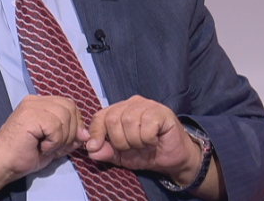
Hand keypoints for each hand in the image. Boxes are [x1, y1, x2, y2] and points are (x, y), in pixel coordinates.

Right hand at [0, 95, 89, 181]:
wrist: (0, 162)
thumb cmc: (22, 155)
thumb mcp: (53, 146)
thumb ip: (69, 138)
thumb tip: (85, 134)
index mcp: (40, 103)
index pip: (69, 105)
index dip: (75, 123)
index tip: (67, 142)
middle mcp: (36, 100)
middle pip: (70, 107)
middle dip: (70, 131)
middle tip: (56, 147)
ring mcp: (32, 105)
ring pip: (64, 116)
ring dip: (61, 138)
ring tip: (47, 147)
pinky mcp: (30, 114)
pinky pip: (55, 126)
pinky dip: (53, 141)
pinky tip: (42, 147)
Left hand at [85, 96, 201, 185]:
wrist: (173, 159)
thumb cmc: (147, 153)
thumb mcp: (121, 156)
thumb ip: (105, 151)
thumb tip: (90, 150)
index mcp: (120, 111)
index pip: (100, 116)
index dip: (95, 132)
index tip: (94, 147)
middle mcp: (132, 104)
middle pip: (112, 119)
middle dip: (119, 141)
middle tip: (132, 148)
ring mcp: (148, 105)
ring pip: (129, 121)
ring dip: (135, 141)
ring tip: (144, 144)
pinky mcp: (161, 112)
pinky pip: (146, 126)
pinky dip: (148, 139)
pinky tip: (154, 140)